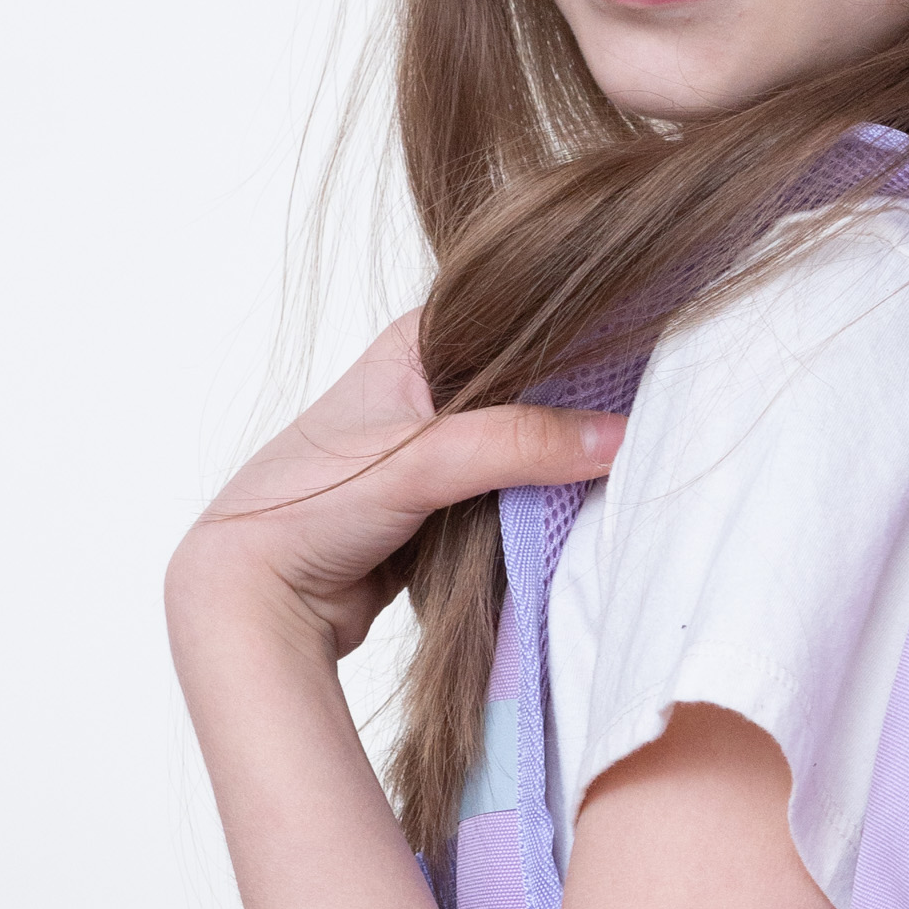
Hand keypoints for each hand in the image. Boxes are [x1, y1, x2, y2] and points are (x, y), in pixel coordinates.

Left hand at [167, 316, 624, 663]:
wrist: (259, 593)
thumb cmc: (307, 505)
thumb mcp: (419, 462)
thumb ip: (518, 444)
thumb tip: (617, 439)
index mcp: (422, 340)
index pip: (525, 316)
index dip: (586, 335)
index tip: (648, 358)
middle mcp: (436, 383)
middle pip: (540, 383)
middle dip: (586, 407)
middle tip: (650, 421)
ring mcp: (448, 444)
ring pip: (535, 442)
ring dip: (567, 463)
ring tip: (628, 465)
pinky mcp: (456, 500)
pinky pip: (522, 491)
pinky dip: (547, 503)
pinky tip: (585, 505)